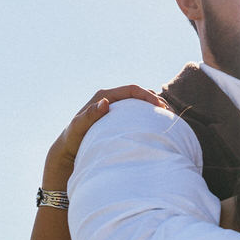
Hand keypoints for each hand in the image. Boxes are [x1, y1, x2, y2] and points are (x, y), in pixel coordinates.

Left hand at [43, 85, 164, 182]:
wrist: (69, 149)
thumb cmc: (74, 139)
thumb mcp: (79, 127)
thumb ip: (90, 115)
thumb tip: (105, 102)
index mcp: (104, 96)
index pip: (132, 90)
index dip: (147, 96)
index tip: (160, 107)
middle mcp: (111, 99)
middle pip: (140, 94)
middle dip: (156, 101)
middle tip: (169, 113)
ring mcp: (117, 109)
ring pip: (141, 103)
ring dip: (155, 108)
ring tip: (169, 118)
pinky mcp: (120, 119)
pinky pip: (139, 114)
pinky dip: (150, 117)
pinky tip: (159, 126)